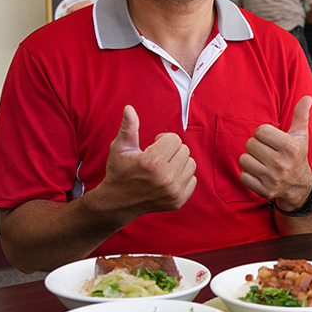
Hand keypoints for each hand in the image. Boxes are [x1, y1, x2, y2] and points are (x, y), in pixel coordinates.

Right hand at [96, 105, 196, 222]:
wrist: (118, 202)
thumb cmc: (119, 171)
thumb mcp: (120, 148)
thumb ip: (128, 127)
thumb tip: (129, 108)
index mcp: (152, 162)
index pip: (175, 139)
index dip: (162, 140)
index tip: (152, 147)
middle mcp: (165, 178)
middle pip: (185, 150)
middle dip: (171, 150)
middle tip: (157, 158)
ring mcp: (173, 192)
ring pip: (191, 164)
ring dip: (179, 163)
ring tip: (163, 168)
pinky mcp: (178, 201)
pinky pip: (193, 180)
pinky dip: (183, 177)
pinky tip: (168, 179)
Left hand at [238, 96, 311, 208]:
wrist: (299, 186)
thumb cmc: (297, 157)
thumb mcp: (301, 136)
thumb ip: (301, 115)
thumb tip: (307, 97)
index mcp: (290, 147)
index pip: (260, 131)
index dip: (263, 133)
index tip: (270, 139)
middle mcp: (281, 163)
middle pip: (250, 144)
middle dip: (256, 145)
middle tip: (266, 150)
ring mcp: (272, 178)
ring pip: (244, 159)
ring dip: (250, 159)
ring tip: (261, 161)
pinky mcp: (264, 190)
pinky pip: (243, 176)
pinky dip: (248, 174)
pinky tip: (258, 172)